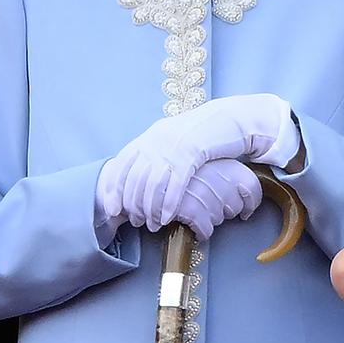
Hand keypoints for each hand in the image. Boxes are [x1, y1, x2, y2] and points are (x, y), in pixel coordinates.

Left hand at [99, 93, 300, 229]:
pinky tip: (168, 217)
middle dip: (133, 204)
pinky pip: (175, 183)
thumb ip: (156, 153)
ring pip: (153, 183)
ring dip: (150, 208)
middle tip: (136, 221)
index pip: (121, 164)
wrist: (230, 118)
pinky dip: (169, 203)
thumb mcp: (174, 139)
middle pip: (135, 177)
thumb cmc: (203, 133)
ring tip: (153, 223)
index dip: (114, 189)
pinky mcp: (192, 153)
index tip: (113, 209)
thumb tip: (140, 177)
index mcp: (150, 136)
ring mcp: (174, 146)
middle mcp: (157, 139)